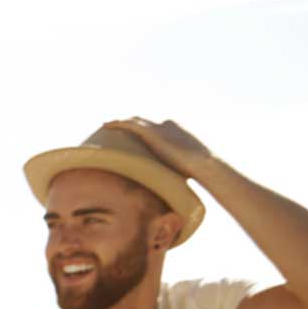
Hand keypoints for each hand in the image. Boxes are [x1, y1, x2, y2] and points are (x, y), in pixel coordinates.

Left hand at [102, 118, 217, 180]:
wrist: (201, 163)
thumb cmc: (194, 170)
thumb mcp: (181, 168)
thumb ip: (172, 170)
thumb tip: (170, 187)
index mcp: (174, 131)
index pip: (155, 127)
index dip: (143, 130)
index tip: (134, 135)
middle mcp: (166, 125)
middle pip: (143, 121)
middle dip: (129, 123)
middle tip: (115, 128)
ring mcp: (159, 127)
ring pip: (134, 121)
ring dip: (120, 122)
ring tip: (106, 126)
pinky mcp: (152, 132)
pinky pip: (130, 125)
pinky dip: (118, 124)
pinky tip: (106, 126)